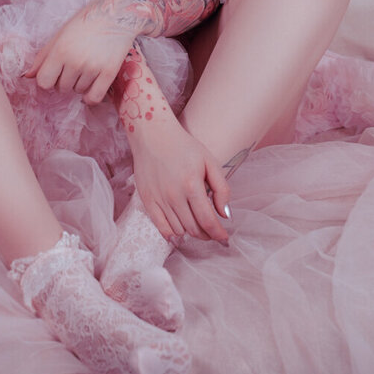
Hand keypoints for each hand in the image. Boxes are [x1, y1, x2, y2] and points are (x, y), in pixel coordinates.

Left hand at [23, 1, 136, 104]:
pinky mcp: (109, 72)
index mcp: (60, 50)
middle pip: (61, 89)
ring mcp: (93, 68)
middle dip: (64, 81)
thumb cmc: (85, 22)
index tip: (54, 73)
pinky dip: (90, 97)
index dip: (47, 80)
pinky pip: (94, 97)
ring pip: (78, 92)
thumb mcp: (60, 35)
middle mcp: (75, 61)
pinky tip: (90, 88)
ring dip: (79, 84)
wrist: (116, 13)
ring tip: (86, 67)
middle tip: (73, 67)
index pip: (43, 82)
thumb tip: (27, 76)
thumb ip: (43, 56)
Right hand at [128, 114, 231, 243]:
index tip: (224, 239)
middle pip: (193, 229)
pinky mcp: (147, 200)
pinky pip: (160, 227)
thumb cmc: (184, 146)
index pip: (208, 221)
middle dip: (206, 235)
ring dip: (191, 233)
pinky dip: (171, 234)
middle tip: (212, 233)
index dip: (218, 234)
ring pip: (179, 230)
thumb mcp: (210, 161)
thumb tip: (226, 215)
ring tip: (197, 227)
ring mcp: (159, 199)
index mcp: (192, 185)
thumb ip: (222, 189)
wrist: (153, 135)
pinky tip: (179, 232)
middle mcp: (174, 195)